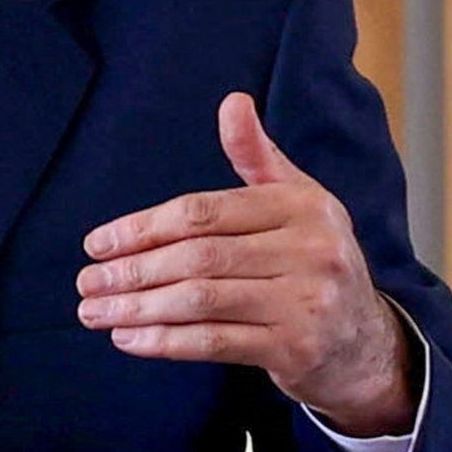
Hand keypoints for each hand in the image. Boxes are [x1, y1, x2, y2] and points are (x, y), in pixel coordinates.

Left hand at [77, 92, 417, 436]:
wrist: (365, 341)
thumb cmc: (314, 261)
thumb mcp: (298, 201)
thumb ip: (257, 157)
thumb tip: (232, 101)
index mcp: (303, 205)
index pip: (205, 211)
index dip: (144, 227)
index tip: (97, 243)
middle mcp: (310, 250)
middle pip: (199, 256)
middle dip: (133, 270)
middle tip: (86, 283)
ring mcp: (305, 303)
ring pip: (202, 301)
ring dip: (139, 308)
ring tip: (94, 312)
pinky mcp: (295, 350)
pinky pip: (215, 343)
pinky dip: (165, 342)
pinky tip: (128, 340)